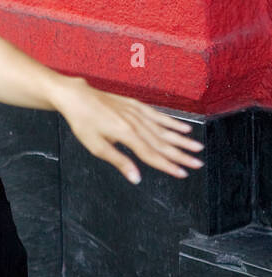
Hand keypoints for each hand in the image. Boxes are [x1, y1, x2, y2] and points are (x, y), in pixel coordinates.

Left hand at [56, 78, 203, 183]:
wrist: (78, 97)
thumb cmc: (84, 123)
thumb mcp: (96, 146)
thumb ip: (119, 161)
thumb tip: (136, 178)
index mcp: (126, 134)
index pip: (151, 154)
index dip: (168, 166)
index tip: (183, 174)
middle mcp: (136, 123)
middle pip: (162, 143)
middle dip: (181, 155)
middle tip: (198, 164)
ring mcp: (138, 112)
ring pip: (164, 129)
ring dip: (182, 140)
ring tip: (197, 148)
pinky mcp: (136, 105)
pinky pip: (159, 115)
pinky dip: (172, 122)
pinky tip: (184, 129)